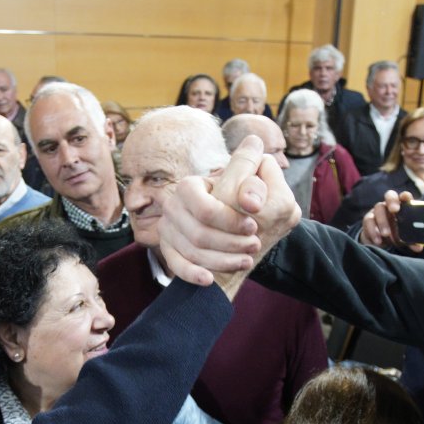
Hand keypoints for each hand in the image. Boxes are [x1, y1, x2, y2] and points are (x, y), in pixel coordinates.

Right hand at [158, 135, 299, 295]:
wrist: (231, 233)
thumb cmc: (241, 204)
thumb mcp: (249, 184)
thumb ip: (251, 167)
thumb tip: (255, 144)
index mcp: (189, 186)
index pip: (204, 207)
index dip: (230, 219)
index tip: (254, 225)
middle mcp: (173, 206)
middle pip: (199, 233)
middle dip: (230, 242)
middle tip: (254, 244)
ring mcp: (168, 230)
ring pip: (191, 251)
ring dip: (223, 260)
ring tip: (247, 259)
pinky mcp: (169, 251)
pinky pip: (176, 266)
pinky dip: (192, 273)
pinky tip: (209, 279)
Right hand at [359, 190, 422, 251]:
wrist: (380, 243)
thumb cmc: (397, 236)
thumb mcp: (405, 238)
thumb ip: (411, 241)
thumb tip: (418, 247)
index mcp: (402, 207)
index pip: (404, 197)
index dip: (405, 196)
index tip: (406, 198)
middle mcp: (389, 206)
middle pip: (390, 196)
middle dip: (392, 202)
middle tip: (395, 210)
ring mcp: (378, 211)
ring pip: (378, 209)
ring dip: (382, 221)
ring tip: (386, 234)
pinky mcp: (368, 220)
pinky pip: (368, 222)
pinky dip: (373, 231)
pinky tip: (378, 241)